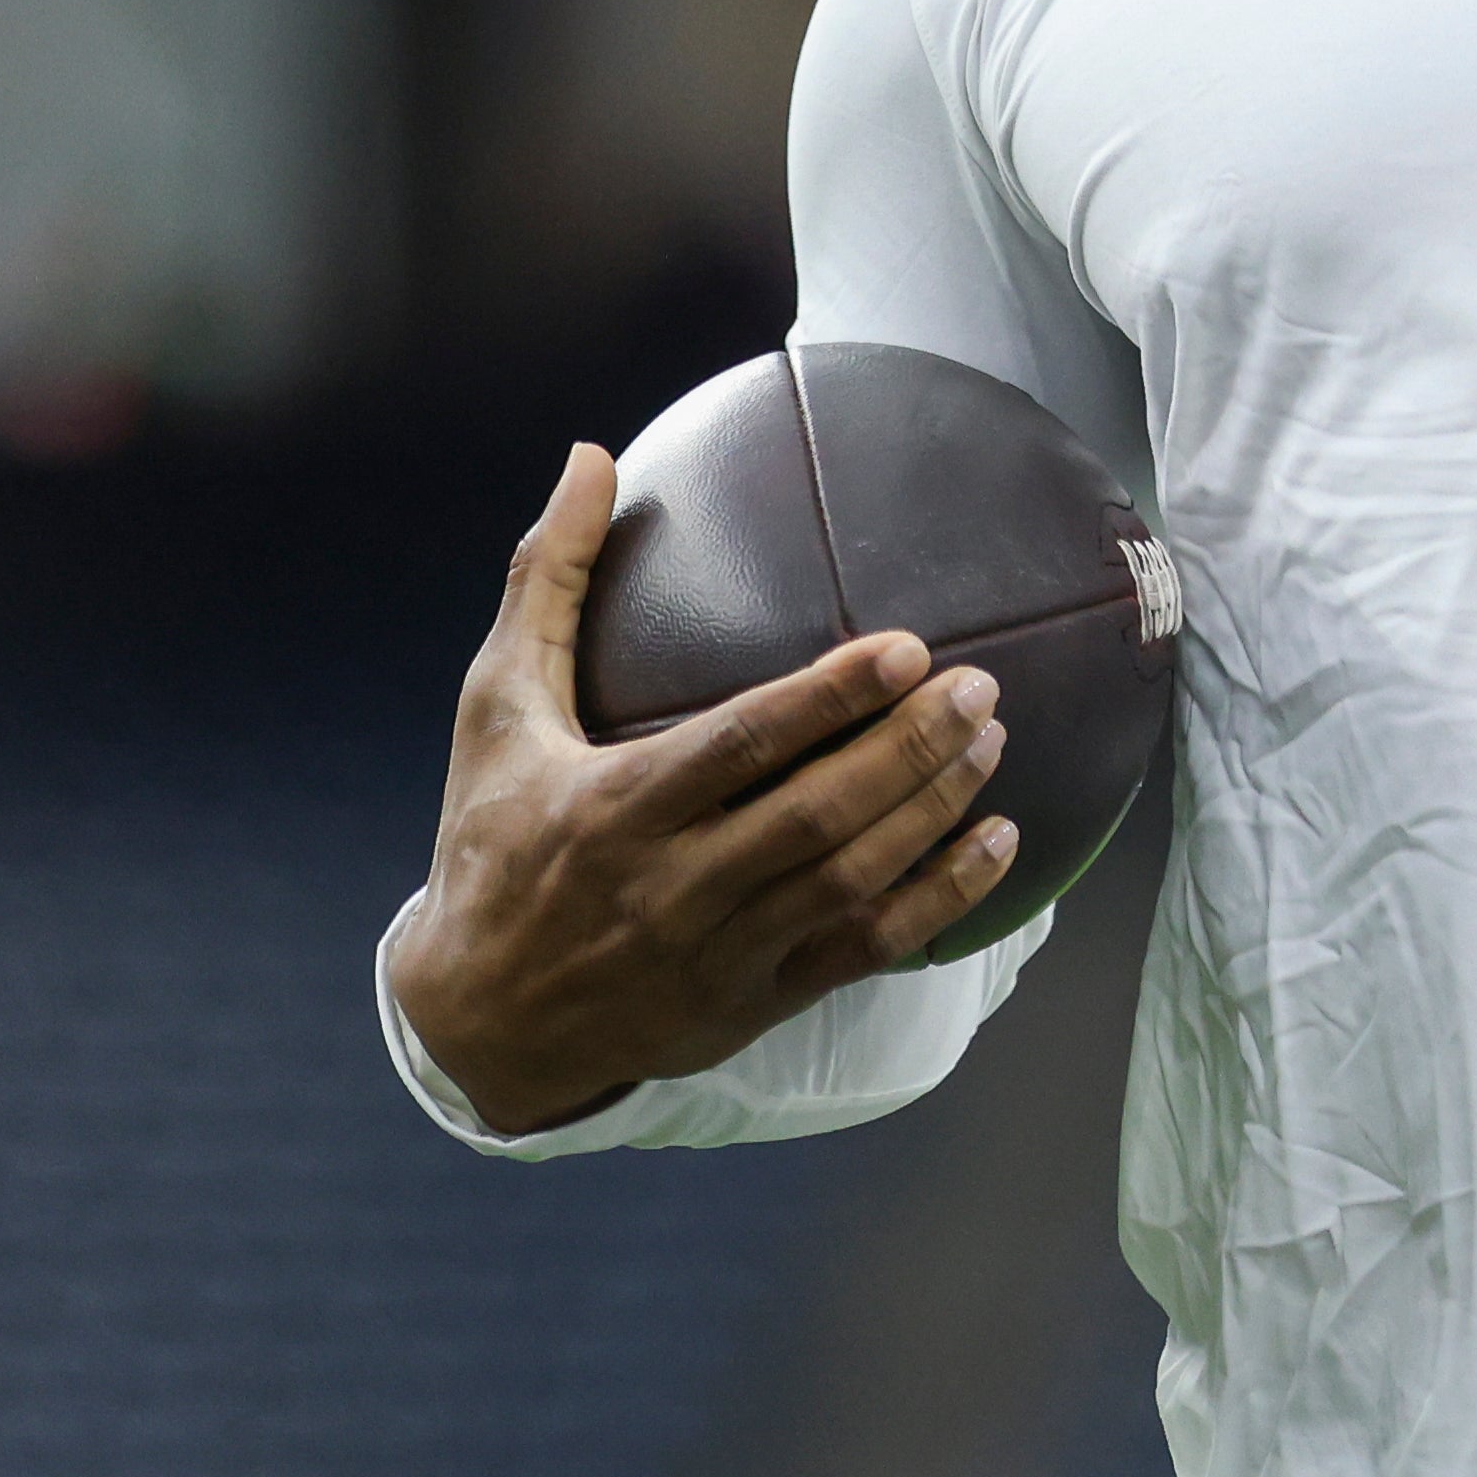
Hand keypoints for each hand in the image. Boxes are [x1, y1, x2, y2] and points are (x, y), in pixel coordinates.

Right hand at [388, 443, 1022, 1135]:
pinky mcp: (751, 1004)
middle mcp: (671, 885)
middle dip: (908, 749)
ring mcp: (717, 953)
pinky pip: (862, 951)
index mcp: (614, 807)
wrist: (481, 1018)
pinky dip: (938, 901)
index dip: (830, 699)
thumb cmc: (492, 839)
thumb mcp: (494, 709)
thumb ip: (547, 581)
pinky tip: (996, 844)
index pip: (741, 745)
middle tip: (980, 687)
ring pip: (848, 881)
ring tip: (992, 742)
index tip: (908, 647)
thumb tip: (589, 457)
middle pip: (815, 815)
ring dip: (932, 813)